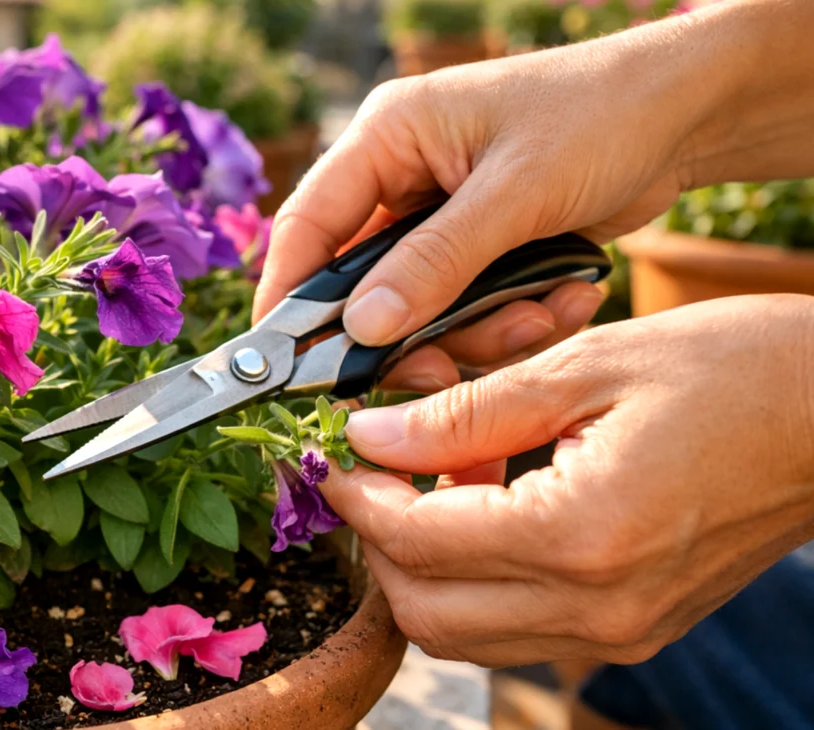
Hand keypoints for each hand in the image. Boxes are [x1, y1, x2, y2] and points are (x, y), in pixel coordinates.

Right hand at [254, 0, 813, 348]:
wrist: (691, 114)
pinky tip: (565, 298)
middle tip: (443, 369)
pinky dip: (513, 319)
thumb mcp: (515, 191)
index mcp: (389, 137)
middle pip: (364, 282)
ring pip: (422, 307)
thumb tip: (362, 330)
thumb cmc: (601, 117)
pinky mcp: (484, 249)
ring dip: (478, 330)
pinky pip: (471, 308)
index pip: (308, 224)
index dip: (291, 296)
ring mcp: (444, 217)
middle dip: (411, 331)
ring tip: (541, 315)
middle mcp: (404, 178)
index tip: (291, 362)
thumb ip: (434, 263)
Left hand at [320, 294, 813, 666]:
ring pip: (465, 634)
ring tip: (434, 481)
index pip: (417, 544)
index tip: (337, 457)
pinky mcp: (634, 630)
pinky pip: (517, 627)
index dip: (359, 500)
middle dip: (378, 545)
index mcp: (581, 534)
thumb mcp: (585, 366)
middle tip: (372, 473)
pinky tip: (488, 504)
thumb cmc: (729, 370)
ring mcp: (620, 632)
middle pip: (427, 615)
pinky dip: (477, 580)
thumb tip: (372, 436)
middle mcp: (598, 607)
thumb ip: (466, 412)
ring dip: (424, 568)